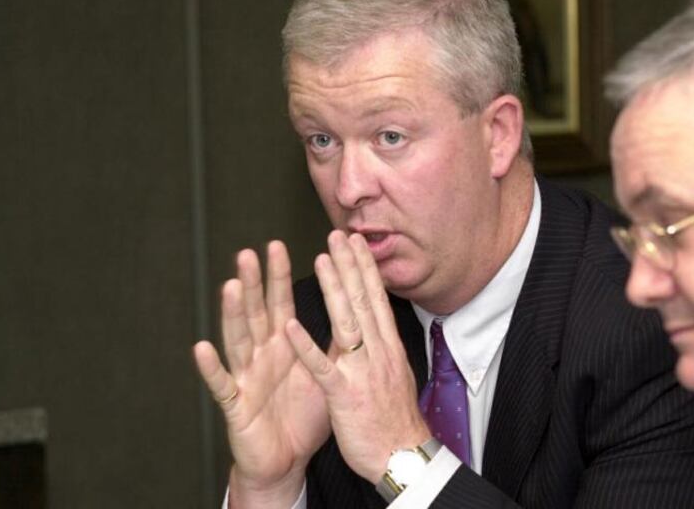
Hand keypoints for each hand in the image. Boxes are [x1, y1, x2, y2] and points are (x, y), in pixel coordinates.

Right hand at [193, 241, 330, 504]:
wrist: (287, 459)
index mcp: (283, 344)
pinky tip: (202, 347)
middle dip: (251, 285)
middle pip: (255, 313)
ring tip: (229, 286)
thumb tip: (347, 305)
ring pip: (237, 340)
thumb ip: (326, 340)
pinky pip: (223, 384)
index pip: (279, 303)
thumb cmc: (303, 413)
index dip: (277, 276)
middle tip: (248, 253)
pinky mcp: (237, 405)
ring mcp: (246, 377)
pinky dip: (212, 367)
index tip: (277, 245)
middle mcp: (261, 355)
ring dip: (232, 314)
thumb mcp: (321, 370)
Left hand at [286, 230, 430, 482]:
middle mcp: (378, 353)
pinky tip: (290, 327)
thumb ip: (382, 349)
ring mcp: (362, 372)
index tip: (355, 243)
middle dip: (349, 266)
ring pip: (346, 324)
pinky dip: (306, 346)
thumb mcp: (394, 375)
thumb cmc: (395, 420)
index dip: (365, 268)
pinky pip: (322, 368)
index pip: (376, 300)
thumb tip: (377, 326)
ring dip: (332, 291)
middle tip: (337, 236)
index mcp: (389, 348)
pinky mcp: (345, 395)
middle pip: (363, 302)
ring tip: (319, 260)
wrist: (404, 457)